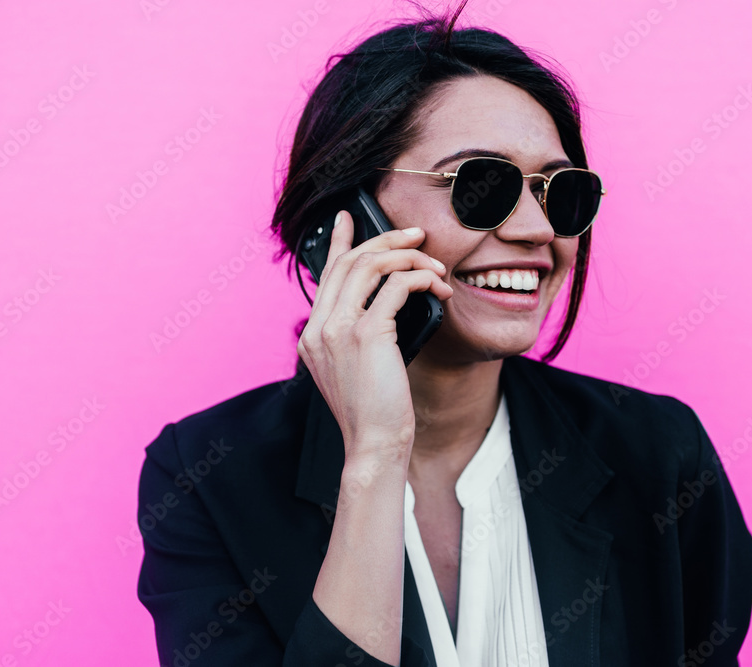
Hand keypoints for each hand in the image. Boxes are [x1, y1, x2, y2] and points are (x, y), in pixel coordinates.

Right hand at [297, 210, 452, 465]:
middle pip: (349, 261)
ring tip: (435, 267)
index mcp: (313, 334)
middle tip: (416, 236)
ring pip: (370, 266)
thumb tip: (389, 302)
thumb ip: (359, 335)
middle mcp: (319, 328)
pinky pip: (395, 286)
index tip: (348, 217)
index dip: (340, 241)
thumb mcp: (359, 368)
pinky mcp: (364, 334)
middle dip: (385, 239)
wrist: (375, 445)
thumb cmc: (376, 412)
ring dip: (408, 258)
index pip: (325, 274)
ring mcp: (337, 329)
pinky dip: (420, 279)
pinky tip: (438, 289)